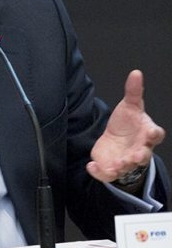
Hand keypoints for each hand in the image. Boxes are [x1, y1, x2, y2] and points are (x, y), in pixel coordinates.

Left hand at [87, 69, 164, 183]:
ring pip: (126, 167)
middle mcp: (139, 149)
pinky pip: (107, 174)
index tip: (151, 132)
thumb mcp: (130, 105)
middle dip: (140, 156)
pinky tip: (92, 165)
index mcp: (147, 134)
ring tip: (115, 164)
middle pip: (144, 155)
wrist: (116, 139)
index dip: (154, 134)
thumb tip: (135, 73)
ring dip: (121, 166)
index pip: (156, 135)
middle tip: (135, 156)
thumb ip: (133, 91)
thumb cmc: (128, 123)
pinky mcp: (111, 167)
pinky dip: (100, 172)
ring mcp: (126, 160)